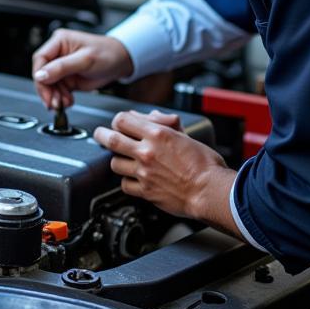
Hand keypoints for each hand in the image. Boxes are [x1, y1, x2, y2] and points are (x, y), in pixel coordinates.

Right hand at [32, 29, 133, 109]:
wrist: (121, 62)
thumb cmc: (107, 53)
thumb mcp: (85, 60)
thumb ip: (61, 67)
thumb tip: (40, 75)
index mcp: (59, 42)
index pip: (40, 58)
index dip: (39, 74)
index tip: (44, 87)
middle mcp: (58, 54)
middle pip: (42, 74)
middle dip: (47, 90)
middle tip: (53, 102)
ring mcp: (61, 67)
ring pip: (48, 85)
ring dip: (54, 97)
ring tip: (63, 103)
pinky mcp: (67, 79)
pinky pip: (57, 91)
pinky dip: (60, 99)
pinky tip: (67, 102)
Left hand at [94, 110, 239, 234]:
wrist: (210, 191)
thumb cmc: (205, 164)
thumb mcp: (187, 135)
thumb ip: (166, 125)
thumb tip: (152, 117)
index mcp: (157, 134)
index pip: (123, 120)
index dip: (118, 120)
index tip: (118, 124)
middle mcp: (147, 151)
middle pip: (111, 140)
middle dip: (101, 136)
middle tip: (99, 135)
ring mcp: (143, 172)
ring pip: (114, 164)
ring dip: (117, 161)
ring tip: (122, 160)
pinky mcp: (145, 191)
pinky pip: (124, 185)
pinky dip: (127, 181)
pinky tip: (133, 179)